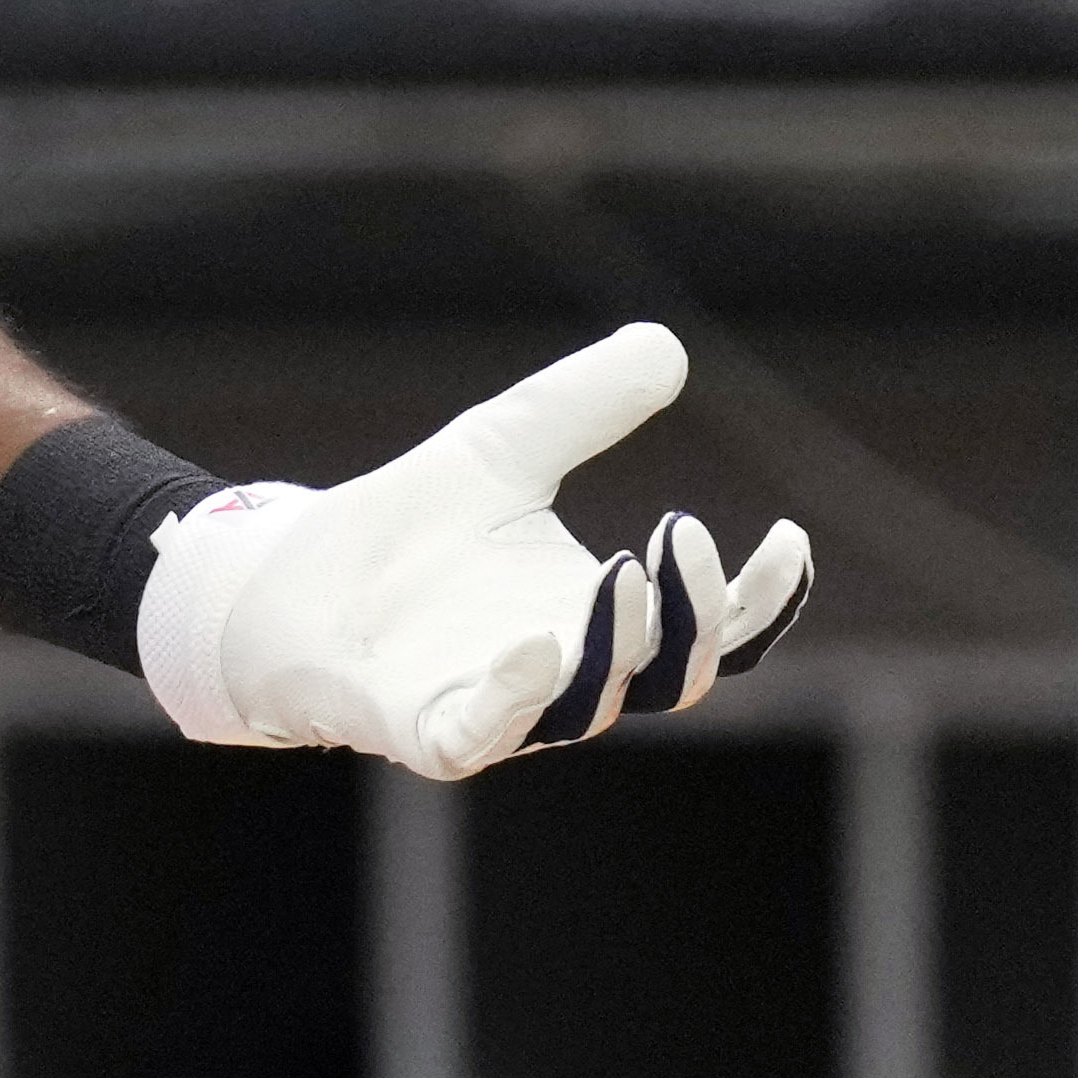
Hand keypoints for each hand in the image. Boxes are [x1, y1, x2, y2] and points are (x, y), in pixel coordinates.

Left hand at [133, 323, 811, 774]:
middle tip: (683, 535)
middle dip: (697, 616)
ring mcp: (499, 708)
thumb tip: (668, 345)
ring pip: (591, 706)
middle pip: (674, 677)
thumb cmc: (407, 527)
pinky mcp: (427, 729)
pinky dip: (516, 696)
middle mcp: (566, 673)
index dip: (761, 597)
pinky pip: (483, 732)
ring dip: (620, 647)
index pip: (712, 631)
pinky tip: (533, 643)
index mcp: (599, 618)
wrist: (289, 575)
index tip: (789, 534)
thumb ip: (584, 404)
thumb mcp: (506, 446)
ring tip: (627, 575)